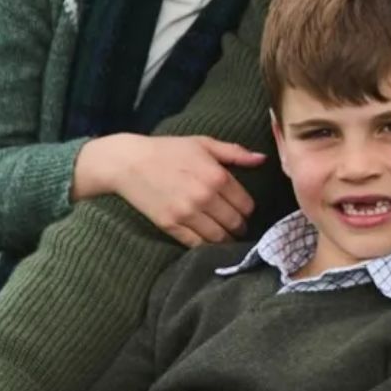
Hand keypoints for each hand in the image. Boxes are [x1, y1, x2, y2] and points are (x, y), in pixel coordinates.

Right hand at [78, 133, 265, 247]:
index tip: (243, 210)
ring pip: (219, 238)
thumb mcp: (203, 144)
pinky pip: (197, 244)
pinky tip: (208, 240)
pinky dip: (206, 246)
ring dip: (226, 239)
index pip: (247, 205)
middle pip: (236, 223)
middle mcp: (205, 197)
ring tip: (225, 235)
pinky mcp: (171, 225)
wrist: (128, 162)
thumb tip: (262, 158)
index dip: (247, 210)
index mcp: (217, 176)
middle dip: (239, 226)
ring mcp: (187, 213)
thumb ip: (235, 152)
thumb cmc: (168, 150)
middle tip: (236, 226)